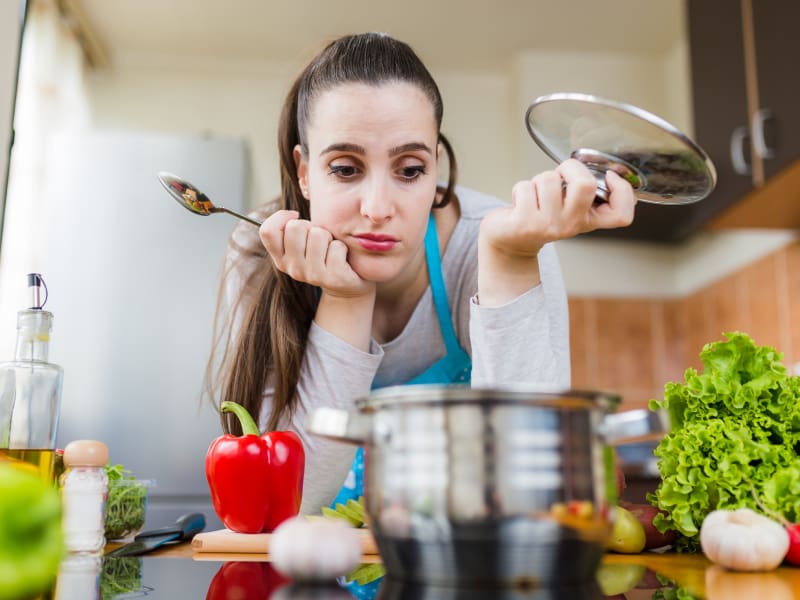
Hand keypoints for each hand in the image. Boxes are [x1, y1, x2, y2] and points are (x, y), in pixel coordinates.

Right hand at [259, 210, 374, 298]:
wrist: (347, 286)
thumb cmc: (323, 255)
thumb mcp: (302, 243)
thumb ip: (291, 229)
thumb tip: (293, 210)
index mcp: (280, 259)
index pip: (267, 231)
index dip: (281, 217)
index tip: (295, 217)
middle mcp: (293, 268)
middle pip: (295, 227)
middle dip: (311, 226)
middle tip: (319, 240)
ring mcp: (312, 275)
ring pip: (318, 234)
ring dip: (328, 237)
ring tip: (330, 249)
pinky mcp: (332, 278)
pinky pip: (336, 246)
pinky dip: (342, 247)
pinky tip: (342, 259)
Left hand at [476, 159, 634, 305]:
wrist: (511, 240)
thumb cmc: (541, 216)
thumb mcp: (569, 208)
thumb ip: (584, 193)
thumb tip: (597, 167)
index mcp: (588, 220)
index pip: (621, 215)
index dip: (622, 191)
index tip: (609, 177)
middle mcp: (571, 225)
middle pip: (585, 184)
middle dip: (570, 167)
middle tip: (560, 175)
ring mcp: (548, 226)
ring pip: (548, 179)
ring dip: (538, 179)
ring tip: (535, 194)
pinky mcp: (524, 223)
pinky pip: (525, 187)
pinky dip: (519, 188)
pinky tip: (520, 202)